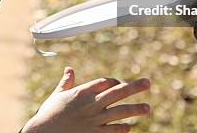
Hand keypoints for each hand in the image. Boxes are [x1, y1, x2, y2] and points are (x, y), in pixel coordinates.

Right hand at [21, 67, 150, 132]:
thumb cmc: (48, 114)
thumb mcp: (57, 95)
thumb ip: (66, 82)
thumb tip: (69, 69)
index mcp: (82, 92)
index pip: (105, 82)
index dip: (115, 82)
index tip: (120, 84)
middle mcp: (91, 104)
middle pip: (118, 92)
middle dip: (134, 87)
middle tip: (148, 83)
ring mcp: (94, 120)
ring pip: (120, 112)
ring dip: (135, 109)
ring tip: (147, 108)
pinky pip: (113, 130)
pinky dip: (123, 128)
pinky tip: (129, 127)